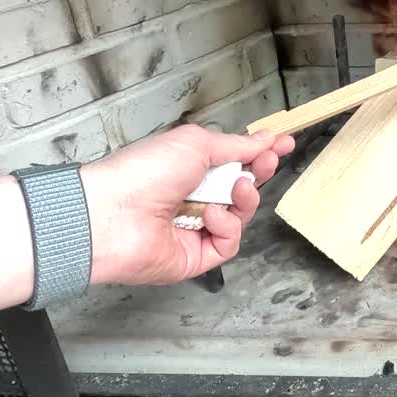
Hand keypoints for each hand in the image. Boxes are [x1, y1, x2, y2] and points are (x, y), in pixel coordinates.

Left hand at [80, 125, 295, 285]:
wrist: (112, 215)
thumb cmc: (144, 172)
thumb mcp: (195, 144)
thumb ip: (235, 145)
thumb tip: (264, 139)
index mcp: (188, 168)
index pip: (233, 161)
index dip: (259, 154)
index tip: (284, 145)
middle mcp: (192, 198)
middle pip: (241, 188)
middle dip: (257, 174)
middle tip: (266, 163)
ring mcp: (194, 229)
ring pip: (240, 215)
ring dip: (244, 199)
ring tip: (235, 190)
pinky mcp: (196, 257)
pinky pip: (228, 243)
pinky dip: (226, 228)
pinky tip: (211, 217)